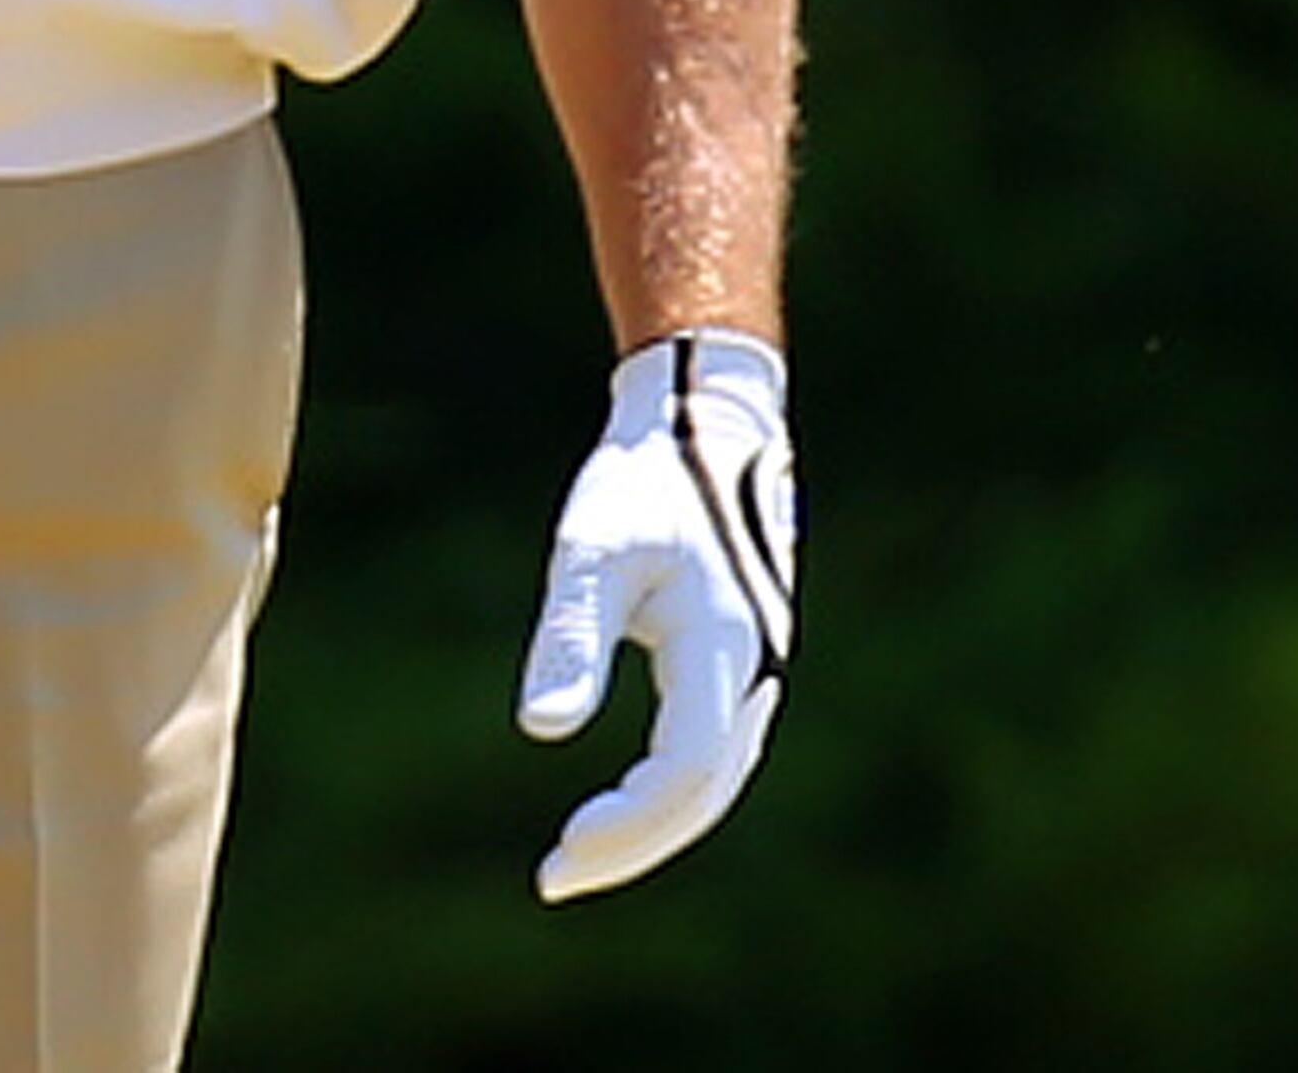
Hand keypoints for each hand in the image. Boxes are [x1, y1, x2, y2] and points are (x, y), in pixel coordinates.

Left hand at [516, 331, 795, 904]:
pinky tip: (621, 803)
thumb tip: (540, 731)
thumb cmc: (645, 479)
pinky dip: (670, 790)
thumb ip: (571, 636)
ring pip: (714, 779)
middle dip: (633, 843)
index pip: (685, 774)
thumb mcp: (592, 547)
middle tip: (555, 875)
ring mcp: (758, 669)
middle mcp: (756, 671)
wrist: (705, 421)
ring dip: (653, 824)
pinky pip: (713, 753)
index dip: (627, 827)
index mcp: (724, 646)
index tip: (559, 854)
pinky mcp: (744, 662)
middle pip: (703, 794)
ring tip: (579, 852)